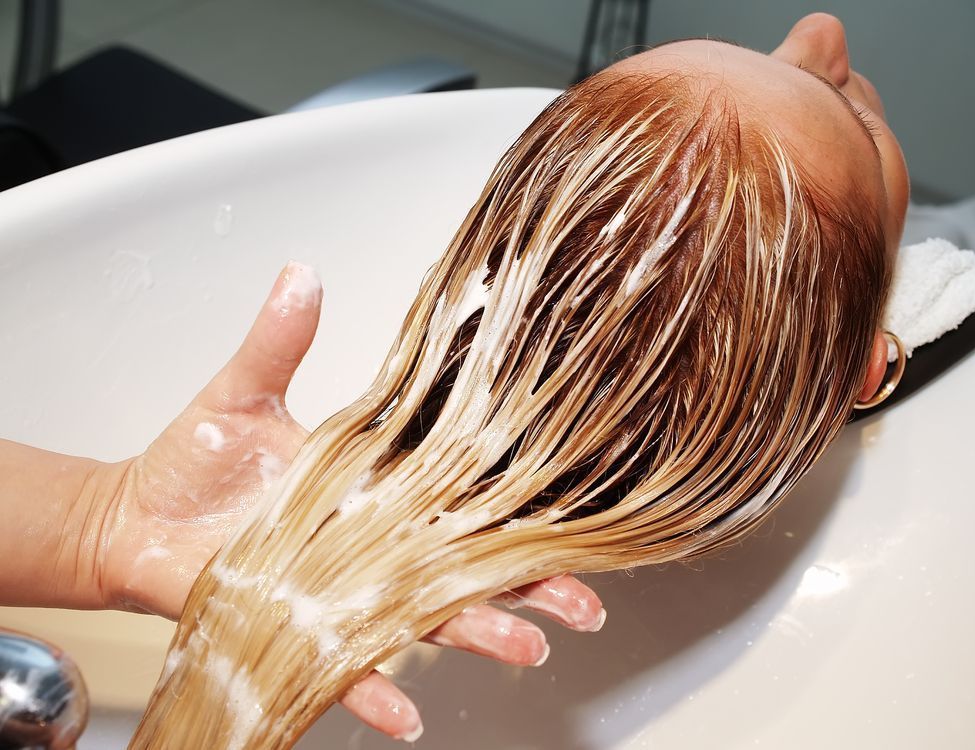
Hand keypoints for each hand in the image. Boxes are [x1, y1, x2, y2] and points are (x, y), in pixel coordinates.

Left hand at [97, 263, 604, 740]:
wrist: (137, 518)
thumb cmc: (193, 458)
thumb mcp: (240, 395)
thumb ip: (277, 341)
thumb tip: (302, 273)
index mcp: (375, 480)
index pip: (458, 490)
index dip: (513, 501)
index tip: (568, 509)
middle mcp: (372, 539)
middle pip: (463, 564)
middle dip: (527, 584)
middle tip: (582, 602)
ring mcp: (342, 589)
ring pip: (424, 619)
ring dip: (476, 637)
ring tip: (524, 650)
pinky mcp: (302, 630)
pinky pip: (347, 670)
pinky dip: (375, 693)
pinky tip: (408, 716)